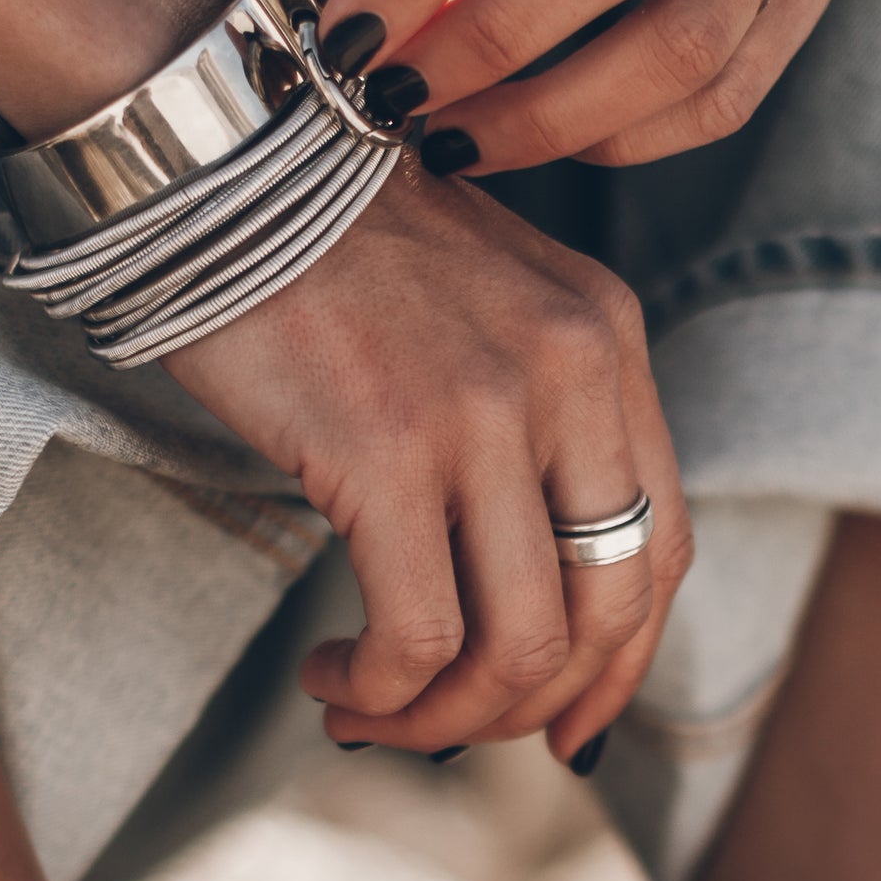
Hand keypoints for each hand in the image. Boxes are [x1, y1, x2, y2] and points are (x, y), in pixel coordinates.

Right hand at [165, 164, 691, 760]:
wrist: (220, 152)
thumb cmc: (330, 248)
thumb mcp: (481, 311)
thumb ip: (530, 422)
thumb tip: (527, 592)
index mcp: (607, 342)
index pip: (660, 552)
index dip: (621, 668)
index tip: (563, 729)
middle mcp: (571, 374)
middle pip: (602, 618)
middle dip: (524, 709)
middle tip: (443, 726)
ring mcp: (484, 412)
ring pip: (515, 647)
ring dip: (440, 716)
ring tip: (370, 711)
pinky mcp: (387, 451)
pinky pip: (417, 636)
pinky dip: (380, 690)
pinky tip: (331, 677)